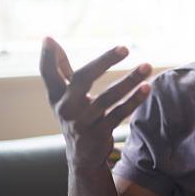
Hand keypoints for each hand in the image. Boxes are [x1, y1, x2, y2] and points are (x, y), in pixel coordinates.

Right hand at [39, 37, 151, 170]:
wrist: (81, 157)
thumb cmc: (75, 116)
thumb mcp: (64, 96)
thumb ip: (61, 69)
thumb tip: (50, 39)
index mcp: (57, 96)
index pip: (48, 74)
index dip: (47, 57)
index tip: (48, 38)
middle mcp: (67, 108)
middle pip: (82, 80)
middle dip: (103, 62)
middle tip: (124, 48)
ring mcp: (83, 122)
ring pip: (108, 98)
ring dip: (129, 81)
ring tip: (147, 66)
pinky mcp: (99, 134)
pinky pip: (118, 114)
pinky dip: (133, 101)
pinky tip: (147, 88)